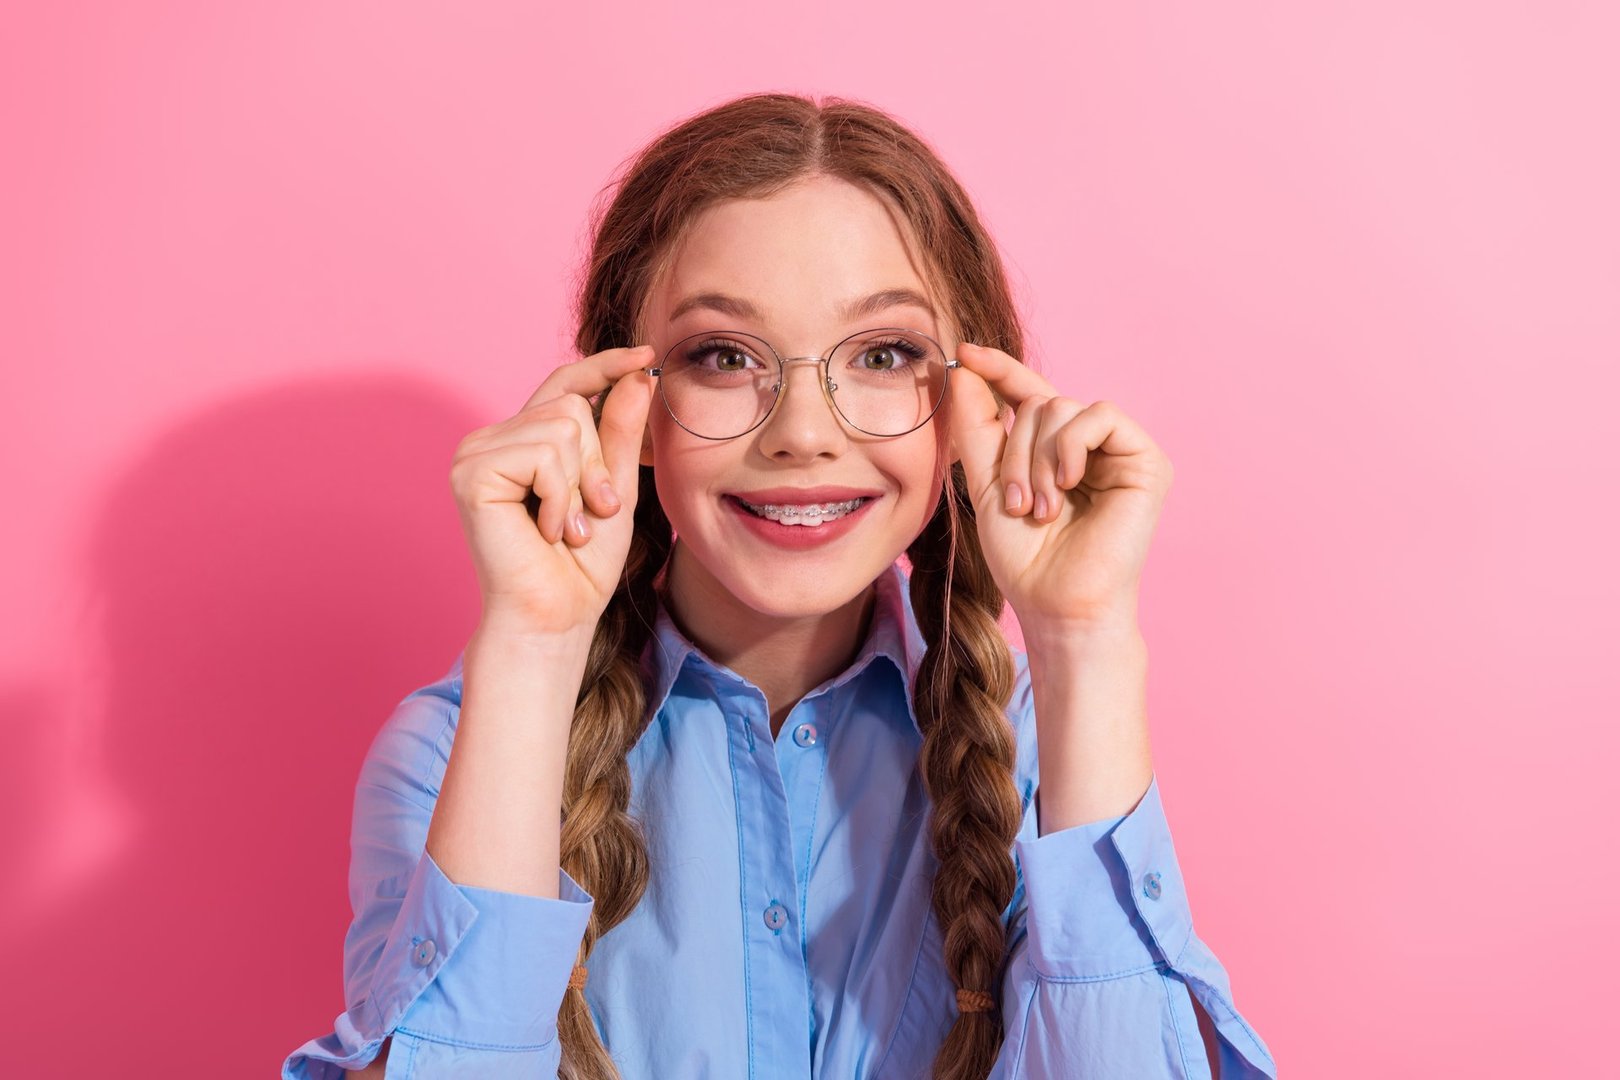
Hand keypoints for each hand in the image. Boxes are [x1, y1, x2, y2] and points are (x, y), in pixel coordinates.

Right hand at [448, 345, 654, 635]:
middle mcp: (494, 439)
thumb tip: (638, 375)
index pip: (565, 383)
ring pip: (561, 426)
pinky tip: (547, 531)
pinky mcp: (471, 473)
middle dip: (598, 462)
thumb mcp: (615, 487)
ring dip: (580, 485)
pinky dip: (559, 497)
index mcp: (525, 439)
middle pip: (570, 404)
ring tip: (568, 528)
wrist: (557, 614)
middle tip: (594, 512)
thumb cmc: (582, 564)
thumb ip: (621, 433)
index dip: (604, 365)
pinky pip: (543, 454)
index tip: (646, 353)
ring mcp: (476, 453)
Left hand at [946, 342, 1173, 630]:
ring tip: (1040, 508)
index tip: (963, 352)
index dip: (998, 369)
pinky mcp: (1146, 460)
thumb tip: (964, 366)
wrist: (1057, 603)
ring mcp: (1119, 451)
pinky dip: (1071, 445)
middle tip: (1018, 504)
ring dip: (1037, 458)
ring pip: (1064, 407)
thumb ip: (977, 427)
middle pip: (1041, 401)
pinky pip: (1100, 415)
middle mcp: (1087, 445)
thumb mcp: (988, 484)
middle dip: (1016, 450)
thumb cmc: (1025, 556)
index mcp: (1052, 449)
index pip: (1027, 392)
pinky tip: (1066, 482)